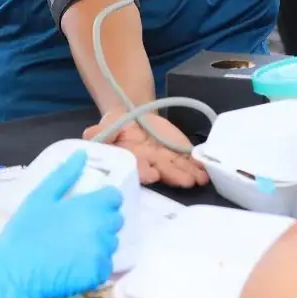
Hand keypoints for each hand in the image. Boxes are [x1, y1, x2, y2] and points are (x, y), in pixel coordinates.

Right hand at [0, 150, 122, 297]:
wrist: (17, 275)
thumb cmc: (25, 232)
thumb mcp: (40, 197)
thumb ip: (65, 175)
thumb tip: (82, 155)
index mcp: (90, 207)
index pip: (115, 197)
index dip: (104, 198)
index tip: (89, 203)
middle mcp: (102, 229)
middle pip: (116, 219)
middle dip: (102, 218)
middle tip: (78, 224)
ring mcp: (102, 254)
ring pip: (111, 242)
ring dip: (99, 240)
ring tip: (74, 244)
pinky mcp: (98, 275)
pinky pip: (105, 264)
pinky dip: (95, 263)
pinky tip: (74, 262)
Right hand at [84, 112, 207, 187]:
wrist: (137, 116)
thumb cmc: (119, 123)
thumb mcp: (107, 124)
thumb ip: (99, 132)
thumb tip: (90, 136)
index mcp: (130, 159)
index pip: (136, 168)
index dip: (143, 172)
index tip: (152, 174)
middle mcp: (149, 164)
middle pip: (161, 171)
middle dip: (173, 176)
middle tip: (184, 181)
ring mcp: (166, 161)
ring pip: (178, 169)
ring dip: (189, 175)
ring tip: (199, 179)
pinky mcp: (179, 155)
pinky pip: (190, 162)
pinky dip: (199, 167)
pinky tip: (206, 171)